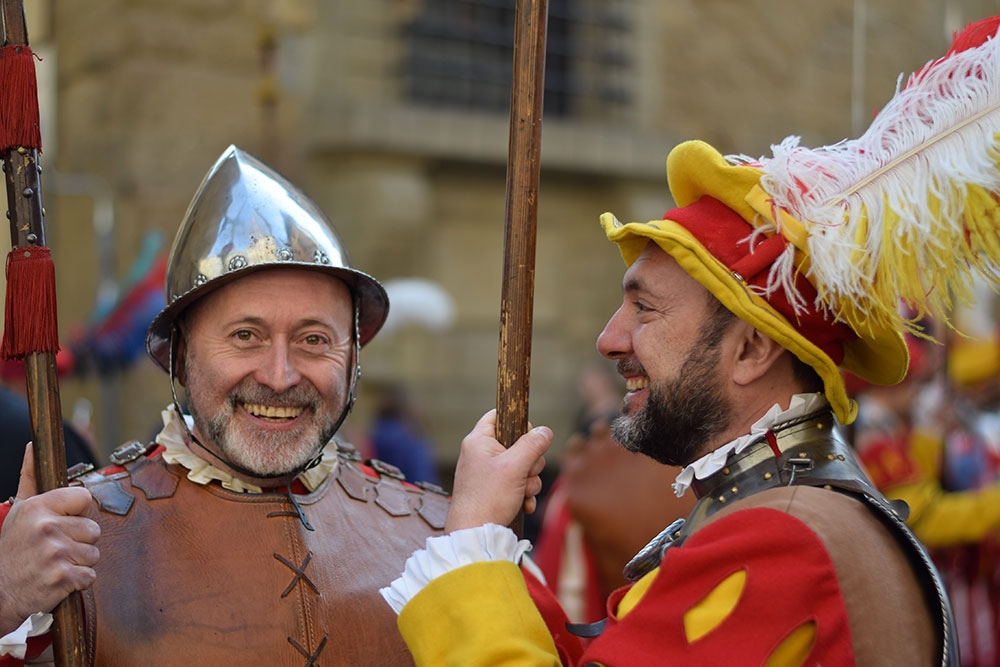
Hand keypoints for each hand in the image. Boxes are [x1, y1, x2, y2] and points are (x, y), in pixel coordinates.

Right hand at [0, 443, 99, 635]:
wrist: (1, 593)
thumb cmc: (13, 549)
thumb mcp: (18, 511)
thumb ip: (30, 477)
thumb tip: (33, 445)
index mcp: (37, 507)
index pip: (84, 497)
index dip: (79, 512)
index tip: (64, 522)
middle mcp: (46, 527)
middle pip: (93, 529)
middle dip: (79, 541)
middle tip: (54, 549)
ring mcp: (54, 553)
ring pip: (94, 553)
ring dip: (79, 562)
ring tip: (55, 564)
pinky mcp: (62, 577)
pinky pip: (90, 574)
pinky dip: (78, 581)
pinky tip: (57, 579)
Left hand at [445, 410, 551, 532]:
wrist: (475, 534)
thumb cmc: (488, 499)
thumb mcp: (515, 467)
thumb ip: (532, 445)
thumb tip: (545, 431)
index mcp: (479, 441)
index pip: (499, 415)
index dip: (518, 422)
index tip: (528, 437)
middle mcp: (481, 454)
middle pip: (517, 442)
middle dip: (530, 461)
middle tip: (526, 473)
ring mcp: (488, 473)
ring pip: (521, 465)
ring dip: (529, 480)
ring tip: (522, 493)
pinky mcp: (493, 490)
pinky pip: (517, 483)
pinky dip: (523, 493)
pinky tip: (523, 505)